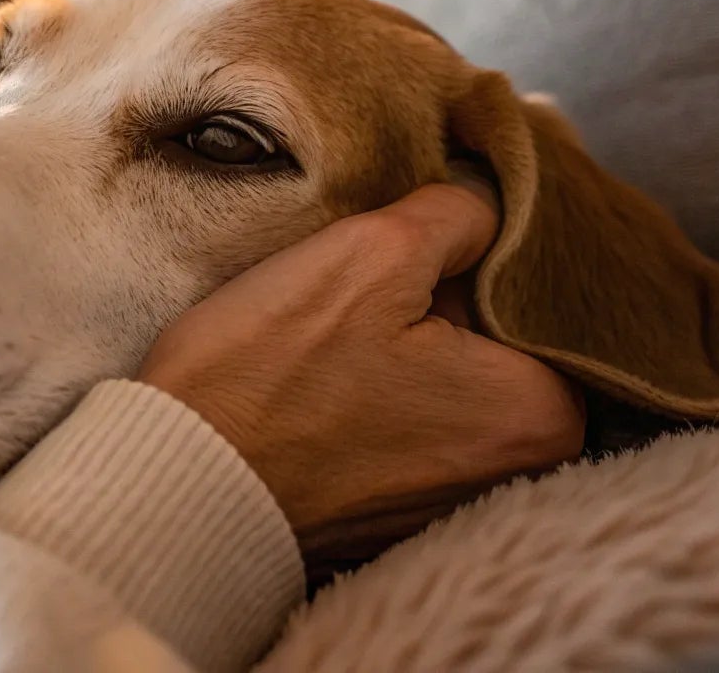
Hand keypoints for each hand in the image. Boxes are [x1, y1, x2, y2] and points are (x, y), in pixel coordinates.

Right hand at [137, 178, 585, 556]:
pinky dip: (370, 394)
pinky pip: (404, 426)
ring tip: (328, 334)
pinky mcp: (392, 512)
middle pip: (495, 338)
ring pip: (446, 378)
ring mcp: (452, 501)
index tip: (402, 246)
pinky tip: (316, 378)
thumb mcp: (369, 251)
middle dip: (439, 301)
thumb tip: (482, 207)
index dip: (470, 251)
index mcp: (542, 413)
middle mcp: (518, 471)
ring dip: (400, 344)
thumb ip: (456, 212)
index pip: (536, 292)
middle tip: (358, 284)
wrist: (176, 479)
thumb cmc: (271, 374)